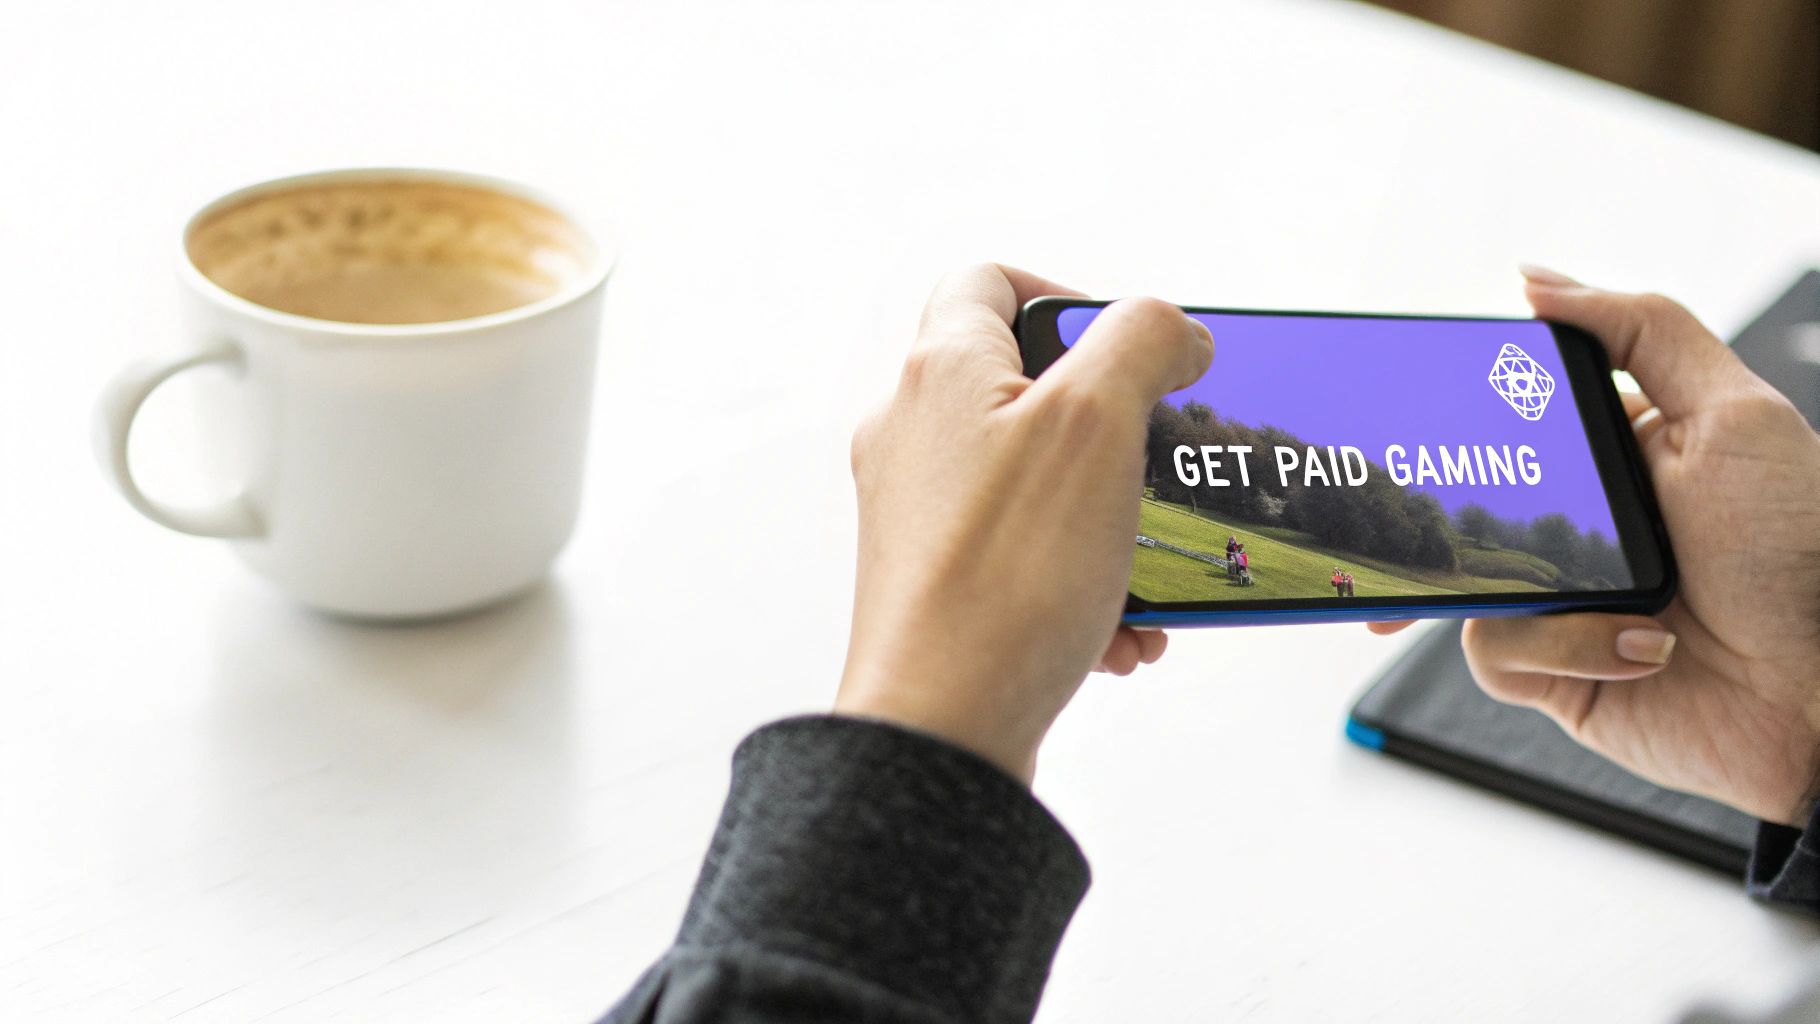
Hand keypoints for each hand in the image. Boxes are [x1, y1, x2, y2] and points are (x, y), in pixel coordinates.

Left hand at [836, 265, 1212, 781]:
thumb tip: (1170, 330)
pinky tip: (1120, 631)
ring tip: (1144, 570)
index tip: (1129, 345)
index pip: (989, 282)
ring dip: (1113, 524)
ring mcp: (921, 515)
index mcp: (940, 373)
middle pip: (1030, 392)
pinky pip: (1029, 561)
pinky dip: (1085, 585)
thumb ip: (1142, 342)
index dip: (1069, 295)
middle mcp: (914, 436)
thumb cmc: (1004, 579)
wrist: (943, 729)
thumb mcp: (1097, 420)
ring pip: (1041, 490)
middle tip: (1158, 465)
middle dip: (1116, 435)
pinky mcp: (939, 585)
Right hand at [1372, 268, 1819, 824]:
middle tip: (1456, 505)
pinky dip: (1562, 650)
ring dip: (1545, 596)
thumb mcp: (1736, 414)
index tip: (1431, 398)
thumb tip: (1537, 281)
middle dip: (1457, 505)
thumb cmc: (1802, 557)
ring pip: (1471, 575)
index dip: (1469, 406)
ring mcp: (1562, 596)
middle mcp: (1586, 522)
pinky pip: (1493, 651)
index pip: (1516, 413)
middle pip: (1470, 494)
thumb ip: (1641, 330)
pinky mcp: (1550, 670)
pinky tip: (1634, 650)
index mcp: (1621, 451)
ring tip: (1628, 603)